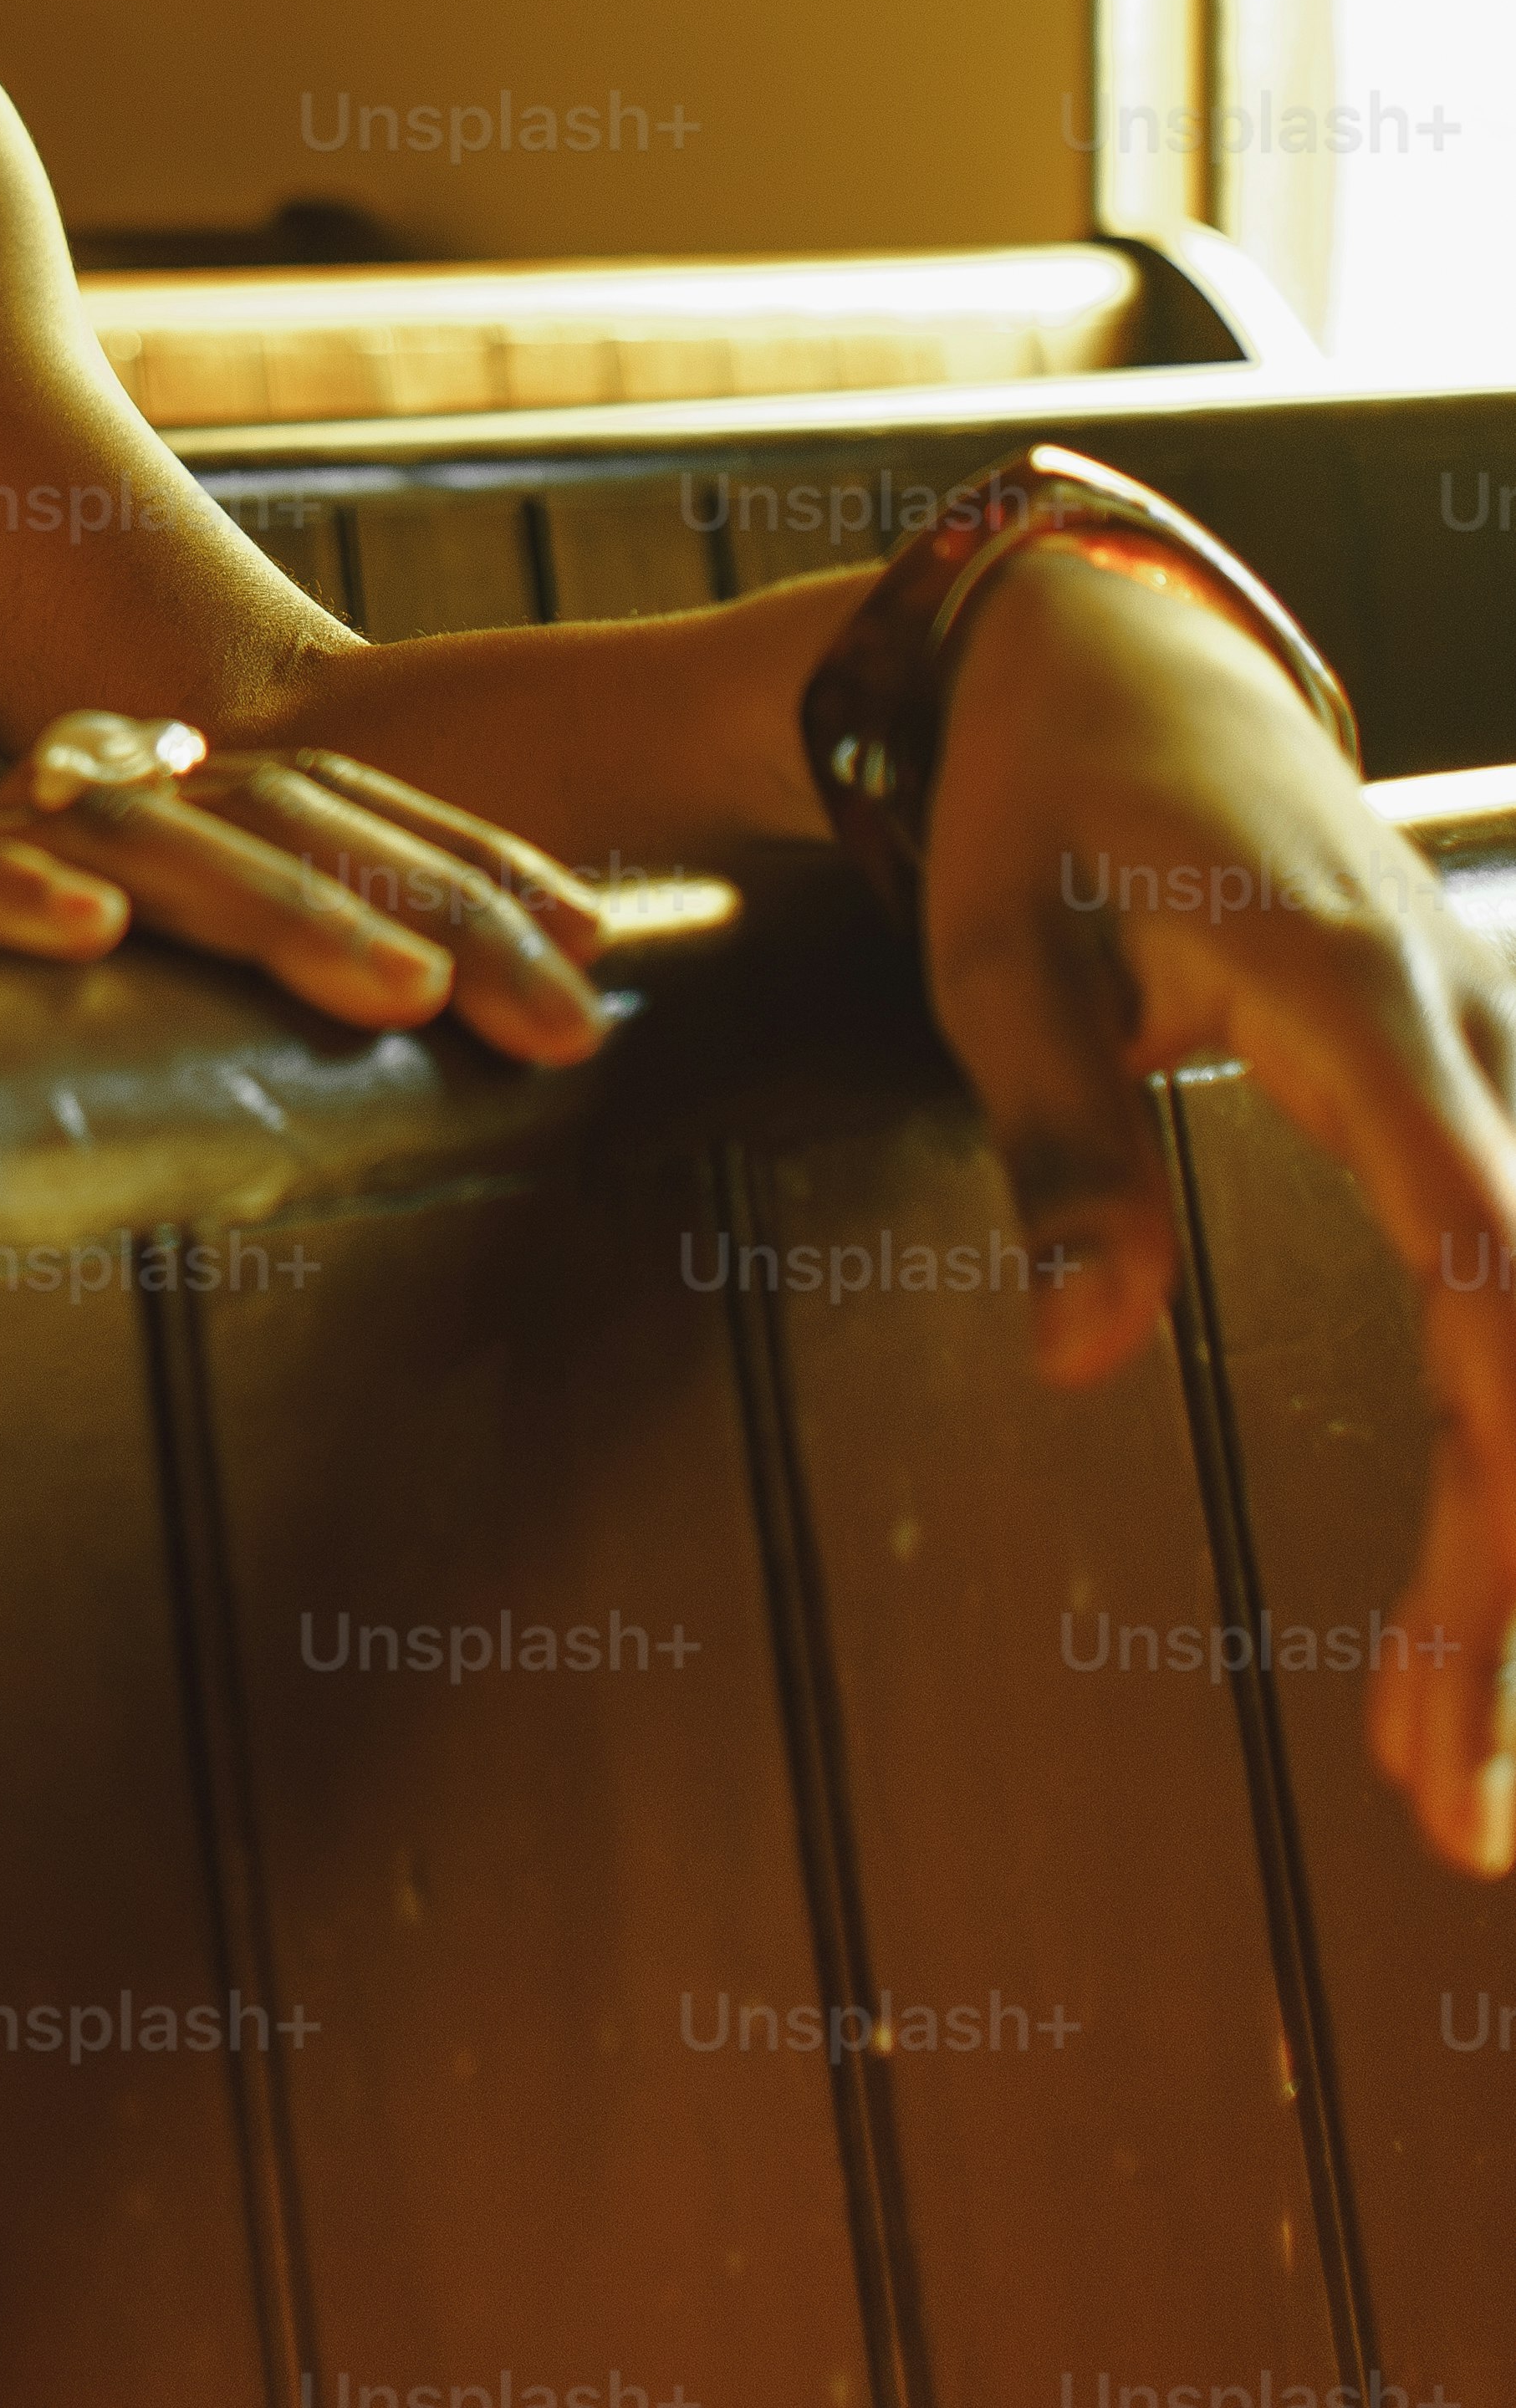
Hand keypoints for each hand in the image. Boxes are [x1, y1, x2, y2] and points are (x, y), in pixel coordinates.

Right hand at [0, 707, 616, 1062]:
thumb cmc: (74, 1084)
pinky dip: (14, 900)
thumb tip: (564, 1005)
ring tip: (398, 995)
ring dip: (278, 912)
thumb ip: (353, 992)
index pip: (339, 796)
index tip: (594, 941)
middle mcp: (91, 802)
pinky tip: (94, 940)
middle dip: (425, 908)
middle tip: (557, 1015)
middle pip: (269, 810)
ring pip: (139, 840)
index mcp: (180, 804)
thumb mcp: (237, 1025)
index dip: (469, 859)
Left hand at [921, 538, 1515, 1873]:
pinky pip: (1513, 1305)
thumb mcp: (989, 951)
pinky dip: (1503, 1469)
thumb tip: (1083, 1357)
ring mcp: (1486, 1067)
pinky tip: (1467, 1619)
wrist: (1108, 644)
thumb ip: (1054, 1145)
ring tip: (1446, 1779)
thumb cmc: (1034, 797)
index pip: (1486, 1263)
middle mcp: (1465, 1035)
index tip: (1480, 1644)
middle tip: (1450, 1809)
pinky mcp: (1466, 1103)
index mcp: (1355, 998)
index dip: (1510, 1467)